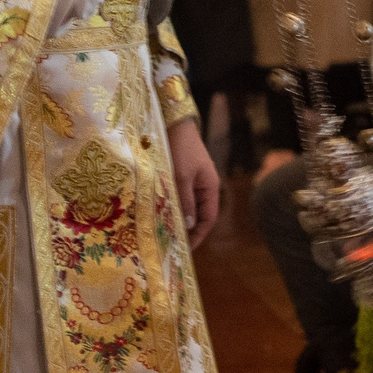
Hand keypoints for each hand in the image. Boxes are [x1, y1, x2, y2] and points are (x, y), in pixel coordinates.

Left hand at [168, 115, 220, 246]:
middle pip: (200, 214)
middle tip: (173, 243)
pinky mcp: (183, 175)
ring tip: (165, 231)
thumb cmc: (181, 149)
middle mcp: (204, 186)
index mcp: (210, 187)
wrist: (175, 124)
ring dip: (179, 218)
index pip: (209, 217)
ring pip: (188, 206)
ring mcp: (194, 180)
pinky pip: (180, 196)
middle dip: (189, 229)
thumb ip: (185, 201)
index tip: (187, 247)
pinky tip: (162, 212)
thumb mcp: (181, 176)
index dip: (200, 234)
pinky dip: (173, 206)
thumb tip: (189, 225)